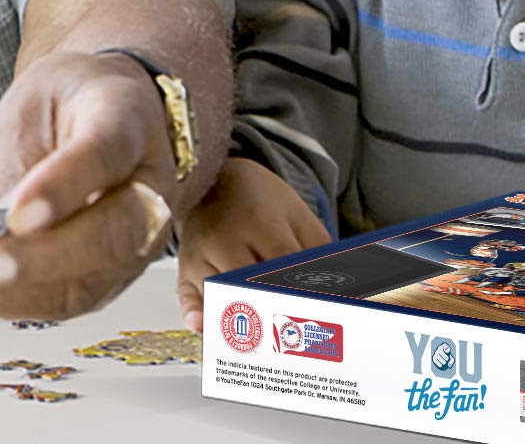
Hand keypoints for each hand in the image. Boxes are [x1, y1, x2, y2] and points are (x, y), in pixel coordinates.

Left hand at [0, 50, 180, 319]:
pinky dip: (10, 301)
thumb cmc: (71, 104)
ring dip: (15, 293)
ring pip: (89, 282)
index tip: (16, 214)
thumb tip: (0, 221)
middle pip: (113, 235)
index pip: (105, 156)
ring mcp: (138, 239)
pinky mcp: (109, 274)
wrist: (106, 113)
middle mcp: (149, 187)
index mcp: (129, 123)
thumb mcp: (40, 101)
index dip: (62, 187)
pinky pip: (65, 300)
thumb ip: (28, 157)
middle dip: (41, 259)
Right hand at [175, 157, 331, 330]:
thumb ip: (319, 250)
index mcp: (259, 221)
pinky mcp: (184, 268)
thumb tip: (340, 288)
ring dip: (241, 320)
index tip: (322, 315)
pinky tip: (204, 327)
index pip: (282, 264)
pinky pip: (186, 295)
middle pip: (249, 284)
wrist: (214, 178)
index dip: (301, 292)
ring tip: (267, 344)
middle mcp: (224, 238)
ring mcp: (200, 254)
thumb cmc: (260, 201)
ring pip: (220, 295)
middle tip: (298, 336)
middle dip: (274, 310)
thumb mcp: (297, 215)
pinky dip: (195, 313)